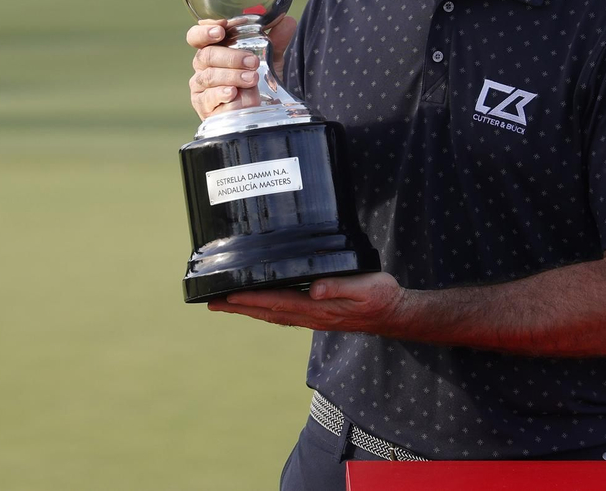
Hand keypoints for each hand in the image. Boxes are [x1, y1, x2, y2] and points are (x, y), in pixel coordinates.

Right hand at [185, 15, 296, 119]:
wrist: (259, 110)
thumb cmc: (255, 80)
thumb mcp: (269, 59)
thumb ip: (276, 41)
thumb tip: (287, 21)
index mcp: (212, 49)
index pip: (197, 36)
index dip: (204, 31)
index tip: (221, 30)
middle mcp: (202, 67)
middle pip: (206, 55)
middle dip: (230, 57)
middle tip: (253, 61)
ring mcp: (200, 88)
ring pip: (209, 77)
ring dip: (232, 76)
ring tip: (252, 79)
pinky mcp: (203, 107)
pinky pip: (209, 99)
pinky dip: (222, 95)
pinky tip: (233, 93)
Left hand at [206, 272, 407, 334]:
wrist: (394, 314)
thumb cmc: (382, 297)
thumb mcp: (367, 287)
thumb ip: (341, 287)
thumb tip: (315, 288)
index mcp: (320, 308)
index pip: (278, 302)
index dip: (252, 298)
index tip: (229, 295)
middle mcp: (312, 316)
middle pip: (267, 312)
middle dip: (239, 307)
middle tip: (211, 303)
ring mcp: (313, 318)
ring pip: (272, 315)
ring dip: (247, 309)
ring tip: (225, 304)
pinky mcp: (317, 314)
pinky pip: (283, 314)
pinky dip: (264, 310)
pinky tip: (257, 306)